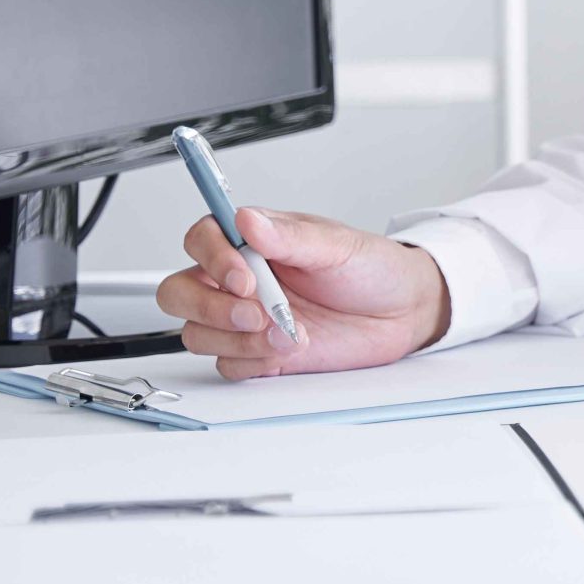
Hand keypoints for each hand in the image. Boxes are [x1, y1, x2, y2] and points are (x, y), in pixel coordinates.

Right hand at [153, 208, 451, 379]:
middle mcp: (240, 279)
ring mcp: (244, 319)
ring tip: (289, 333)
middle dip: (212, 307)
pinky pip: (226, 364)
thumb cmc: (372, 270)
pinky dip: (252, 361)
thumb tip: (246, 219)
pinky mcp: (255, 354)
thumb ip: (291, 237)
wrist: (402, 314)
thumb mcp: (339, 246)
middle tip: (257, 313)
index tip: (244, 276)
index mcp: (255, 241)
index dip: (212, 258)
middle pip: (180, 291)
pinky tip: (287, 350)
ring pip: (197, 332)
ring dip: (238, 338)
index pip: (202, 239)